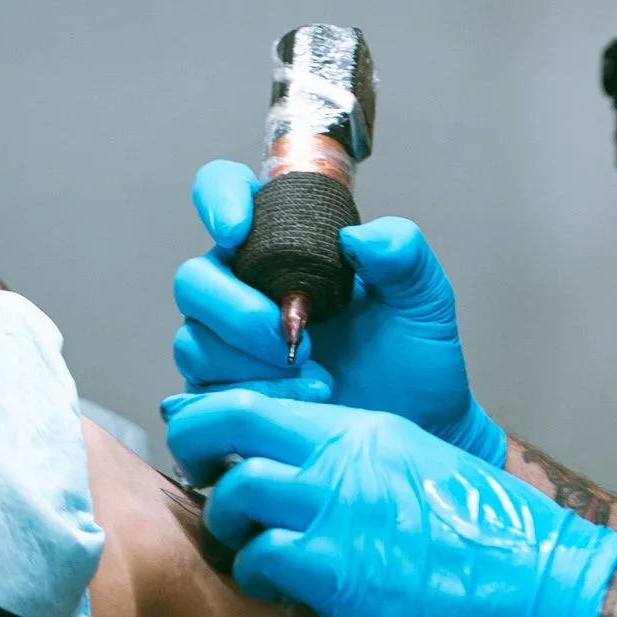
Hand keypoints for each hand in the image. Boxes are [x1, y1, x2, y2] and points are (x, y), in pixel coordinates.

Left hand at [158, 391, 616, 616]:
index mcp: (372, 431)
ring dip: (228, 528)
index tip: (210, 451)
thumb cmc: (509, 546)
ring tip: (248, 553)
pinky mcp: (342, 569)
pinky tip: (278, 592)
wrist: (555, 589)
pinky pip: (261, 561)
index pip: (265, 404)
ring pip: (235, 495)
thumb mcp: (434, 478)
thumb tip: (332, 490)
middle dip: (197, 456)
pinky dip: (257, 578)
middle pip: (230, 427)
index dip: (218, 423)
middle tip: (204, 493)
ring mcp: (342, 510)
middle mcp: (349, 459)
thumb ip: (375, 472)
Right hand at [171, 165, 506, 460]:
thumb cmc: (415, 357)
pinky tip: (302, 399)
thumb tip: (359, 237)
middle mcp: (247, 287)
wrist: (420, 424)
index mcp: (284, 243)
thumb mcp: (423, 297)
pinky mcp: (229, 393)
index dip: (218, 198)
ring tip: (316, 376)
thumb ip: (403, 254)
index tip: (237, 229)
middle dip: (234, 308)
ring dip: (246, 360)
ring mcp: (232, 344)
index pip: (227, 192)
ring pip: (193, 339)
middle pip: (194, 279)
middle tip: (291, 337)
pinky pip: (205, 390)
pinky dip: (251, 394)